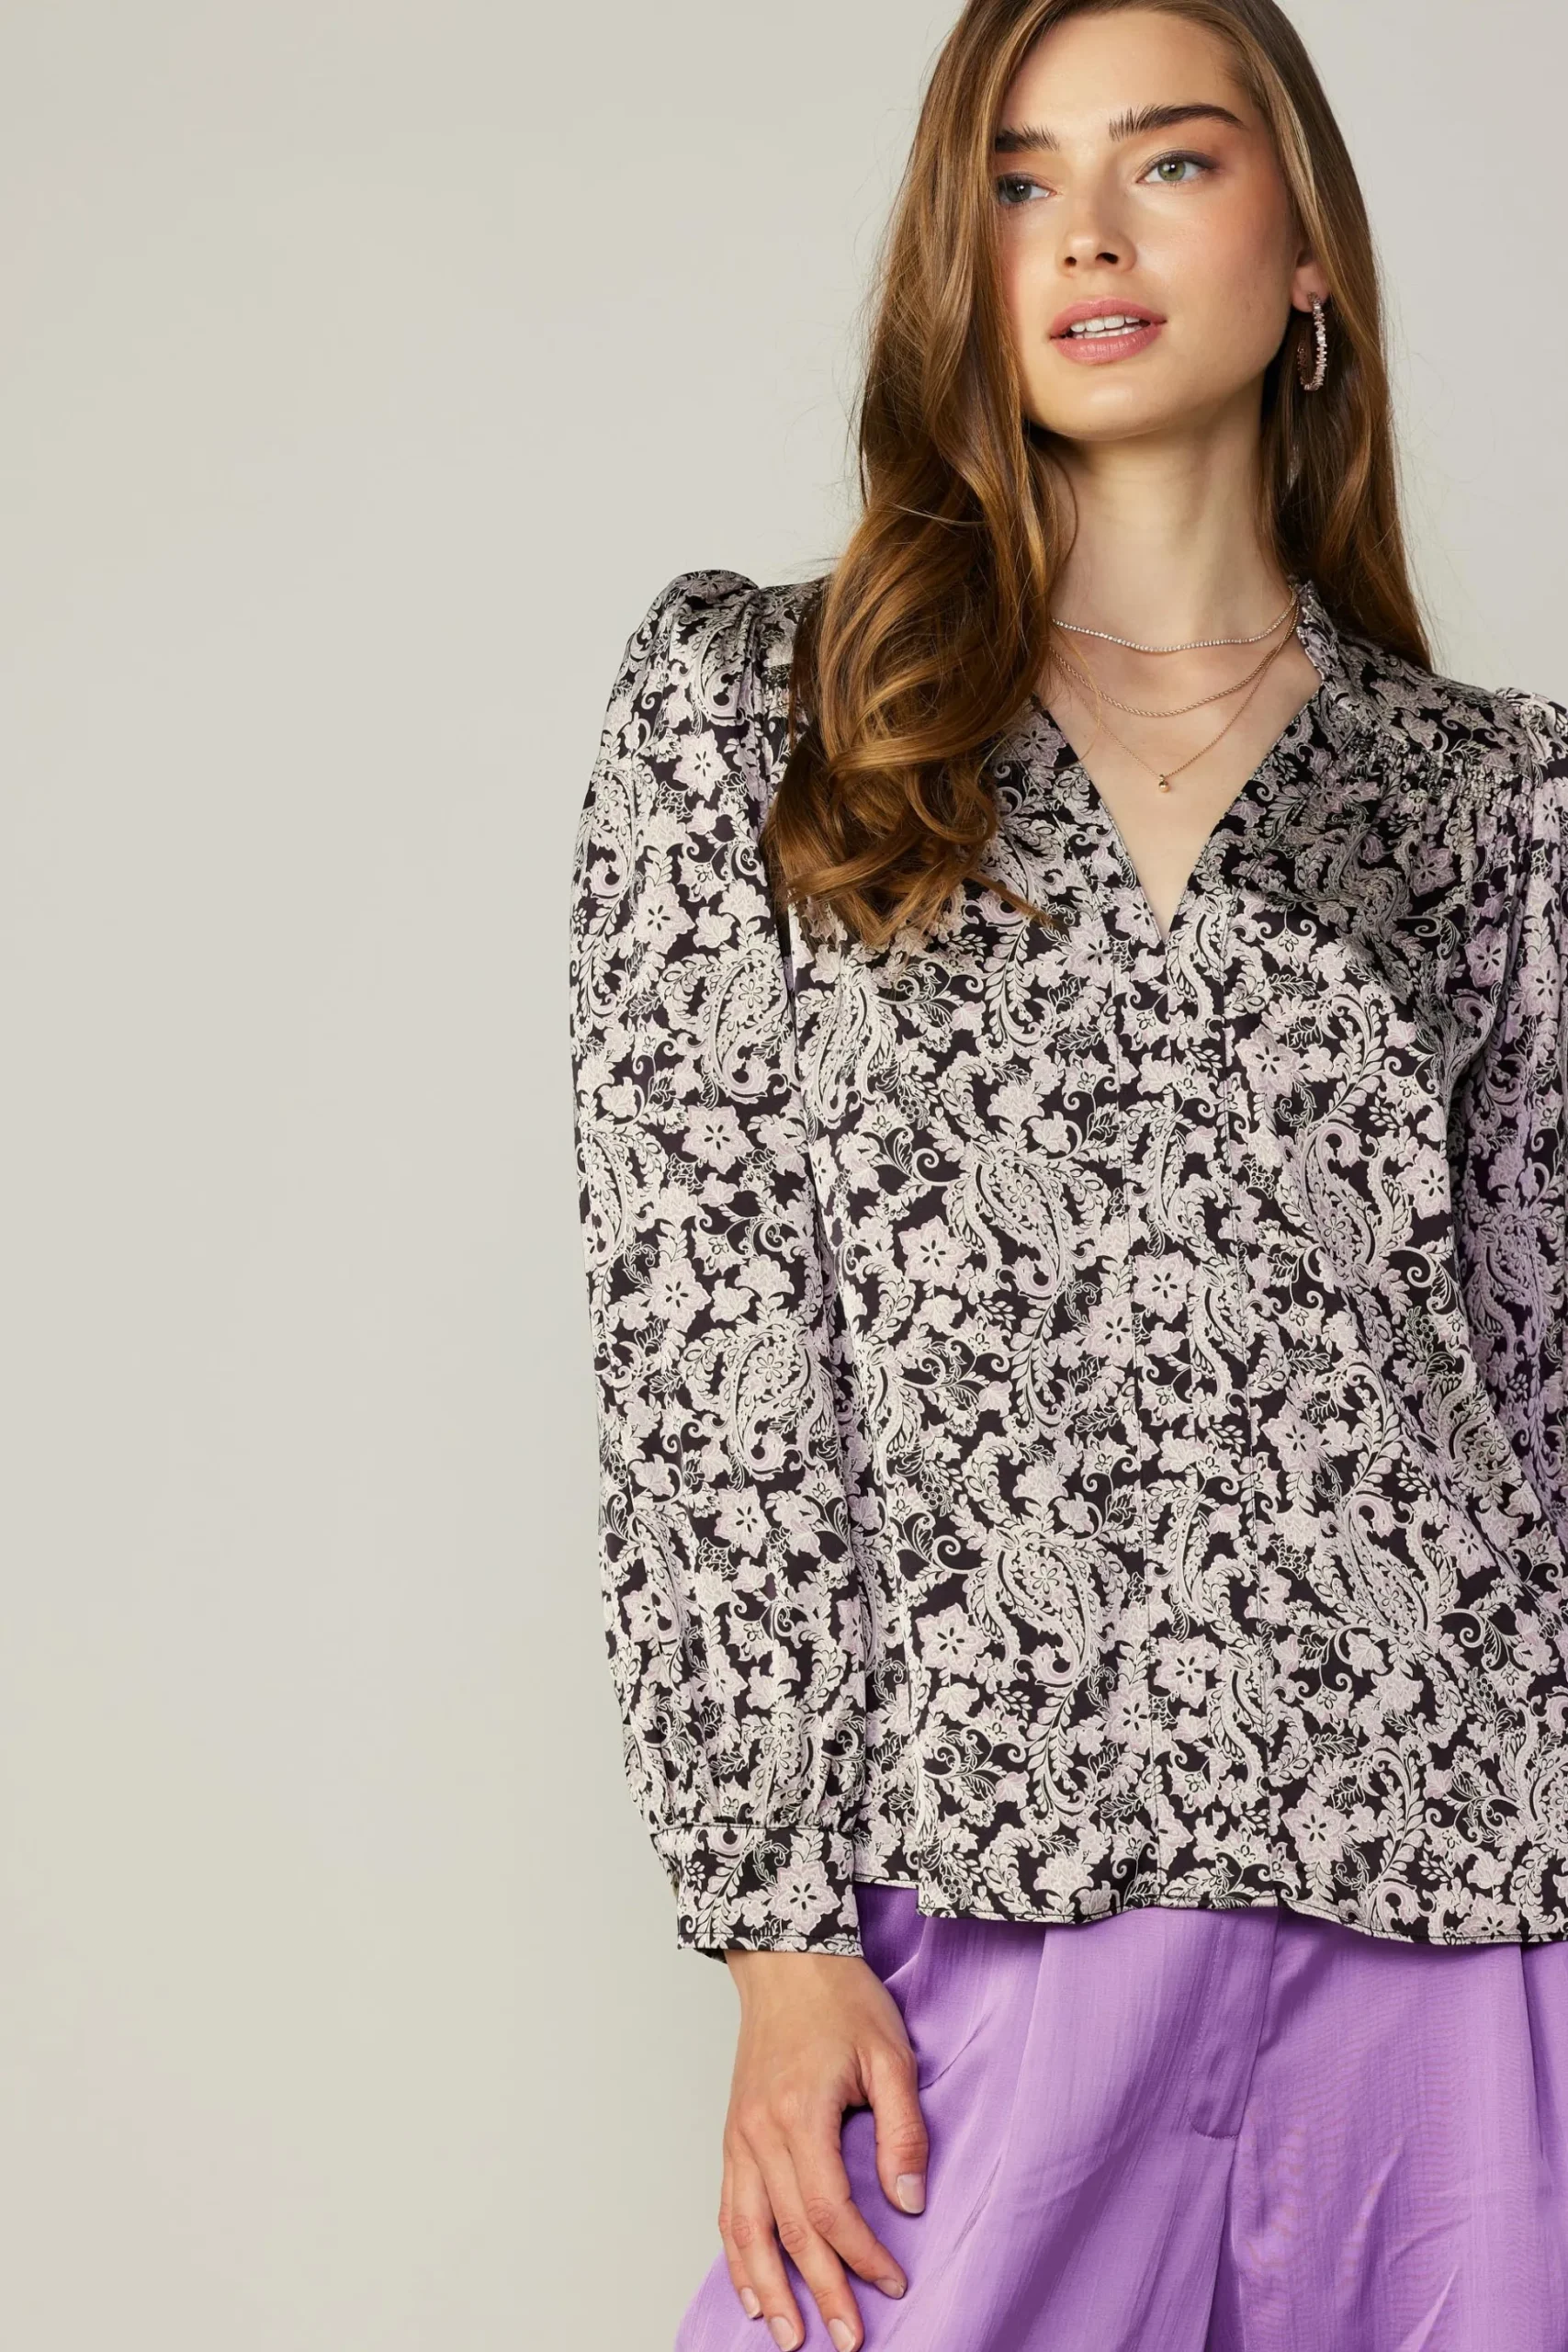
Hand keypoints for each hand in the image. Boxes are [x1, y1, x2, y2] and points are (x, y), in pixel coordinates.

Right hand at [716, 1945, 927, 2350]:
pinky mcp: (733, 2134)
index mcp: (800, 2112)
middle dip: (820, 2293)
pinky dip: (736, 2256)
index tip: (893, 2282)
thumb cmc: (840, 1999)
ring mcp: (740, 2135)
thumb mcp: (891, 2053)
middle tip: (847, 2340)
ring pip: (746, 2231)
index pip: (829, 2209)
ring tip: (791, 2338)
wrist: (785, 1959)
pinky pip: (728, 2208)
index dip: (861, 2255)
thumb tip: (909, 2199)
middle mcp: (761, 2132)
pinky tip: (752, 2289)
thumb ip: (903, 2127)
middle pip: (788, 2232)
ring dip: (768, 2290)